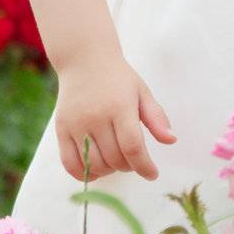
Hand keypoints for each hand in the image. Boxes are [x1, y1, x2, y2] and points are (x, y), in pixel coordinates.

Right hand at [55, 55, 176, 181]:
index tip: (153, 174)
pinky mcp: (61, 129)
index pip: (132, 146)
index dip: (144, 166)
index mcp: (120, 107)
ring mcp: (76, 124)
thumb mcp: (142, 92)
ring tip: (117, 161)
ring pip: (94, 164)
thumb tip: (171, 141)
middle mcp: (96, 117)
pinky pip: (70, 163)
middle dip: (129, 166)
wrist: (84, 60)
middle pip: (114, 158)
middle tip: (134, 160)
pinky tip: (96, 170)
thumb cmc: (118, 78)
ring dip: (109, 171)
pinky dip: (84, 174)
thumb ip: (156, 117)